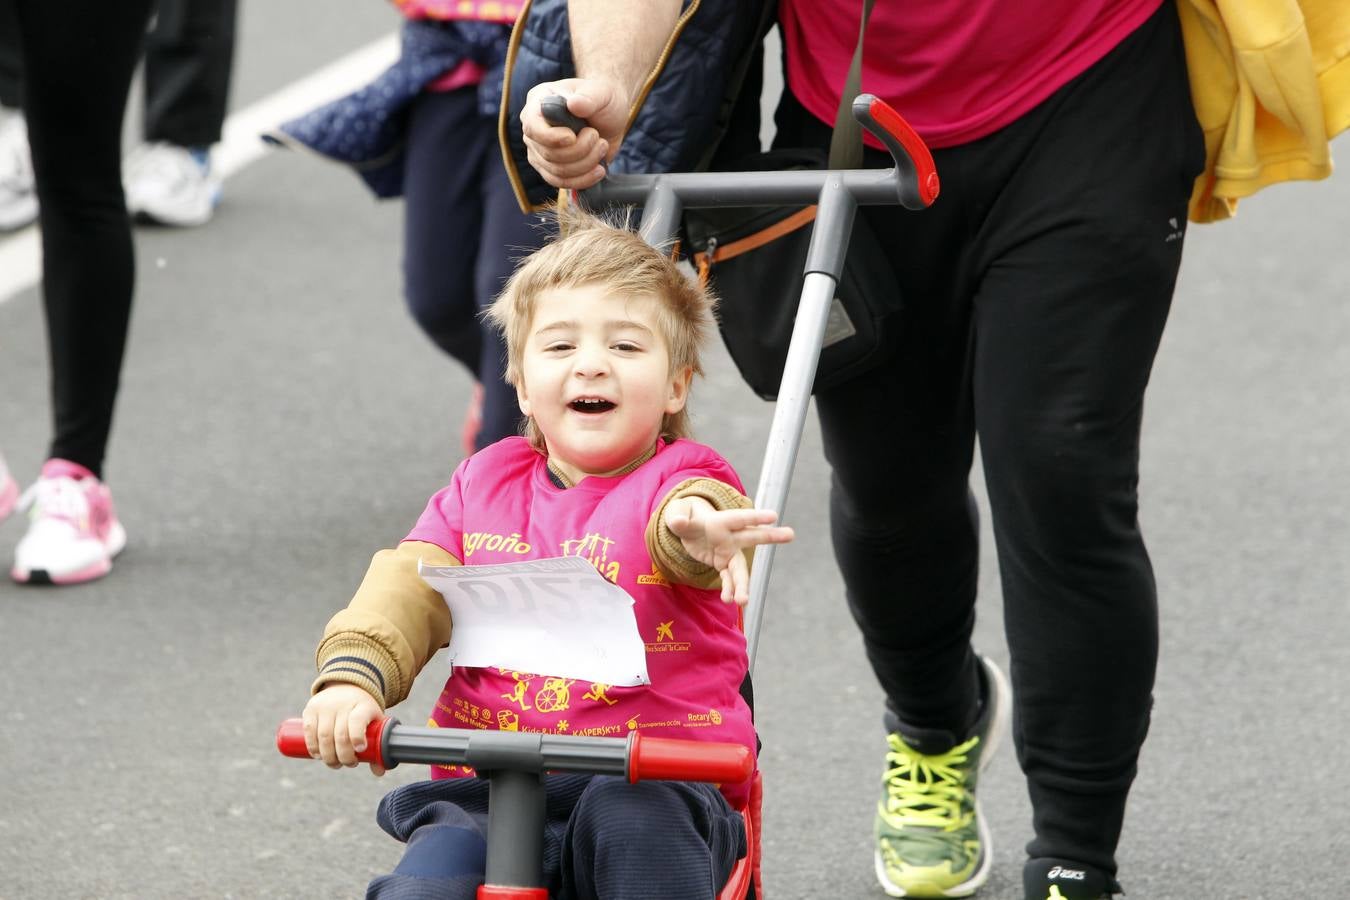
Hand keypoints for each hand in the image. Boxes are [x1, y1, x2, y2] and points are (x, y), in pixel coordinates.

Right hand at [302, 683, 385, 775]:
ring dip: (328, 755)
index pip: (357, 720)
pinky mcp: (311, 709)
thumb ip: (377, 745)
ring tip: (334, 763)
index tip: (360, 749)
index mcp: (362, 705)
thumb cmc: (363, 710)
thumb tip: (380, 772)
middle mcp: (343, 704)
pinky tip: (318, 755)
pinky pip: (309, 731)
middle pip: (340, 734)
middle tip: (348, 764)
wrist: (346, 686)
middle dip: (343, 756)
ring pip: (324, 735)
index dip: (357, 736)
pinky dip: (312, 746)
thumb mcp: (374, 721)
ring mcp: (325, 705)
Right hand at [520, 78, 629, 189]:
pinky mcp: (552, 168)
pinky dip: (583, 180)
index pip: (532, 128)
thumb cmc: (603, 99)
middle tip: (598, 137)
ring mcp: (541, 151)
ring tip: (602, 147)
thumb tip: (574, 104)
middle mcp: (534, 129)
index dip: (552, 138)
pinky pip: (561, 183)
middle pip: (547, 154)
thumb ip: (589, 97)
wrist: (611, 115)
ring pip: (557, 172)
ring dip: (585, 164)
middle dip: (579, 151)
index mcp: (538, 104)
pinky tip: (599, 170)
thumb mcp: (601, 92)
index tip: (573, 137)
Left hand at [666, 498, 794, 604]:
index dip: (756, 517)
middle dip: (771, 536)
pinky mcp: (723, 564)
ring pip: (740, 568)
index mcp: (721, 521)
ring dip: (743, 584)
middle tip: (791, 534)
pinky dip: (729, 589)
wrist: (687, 530)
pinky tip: (728, 600)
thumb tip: (679, 522)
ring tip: (743, 600)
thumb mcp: (676, 514)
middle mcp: (730, 536)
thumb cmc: (684, 517)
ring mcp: (728, 552)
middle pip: (752, 536)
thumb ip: (677, 517)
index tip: (774, 516)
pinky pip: (728, 578)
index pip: (740, 518)